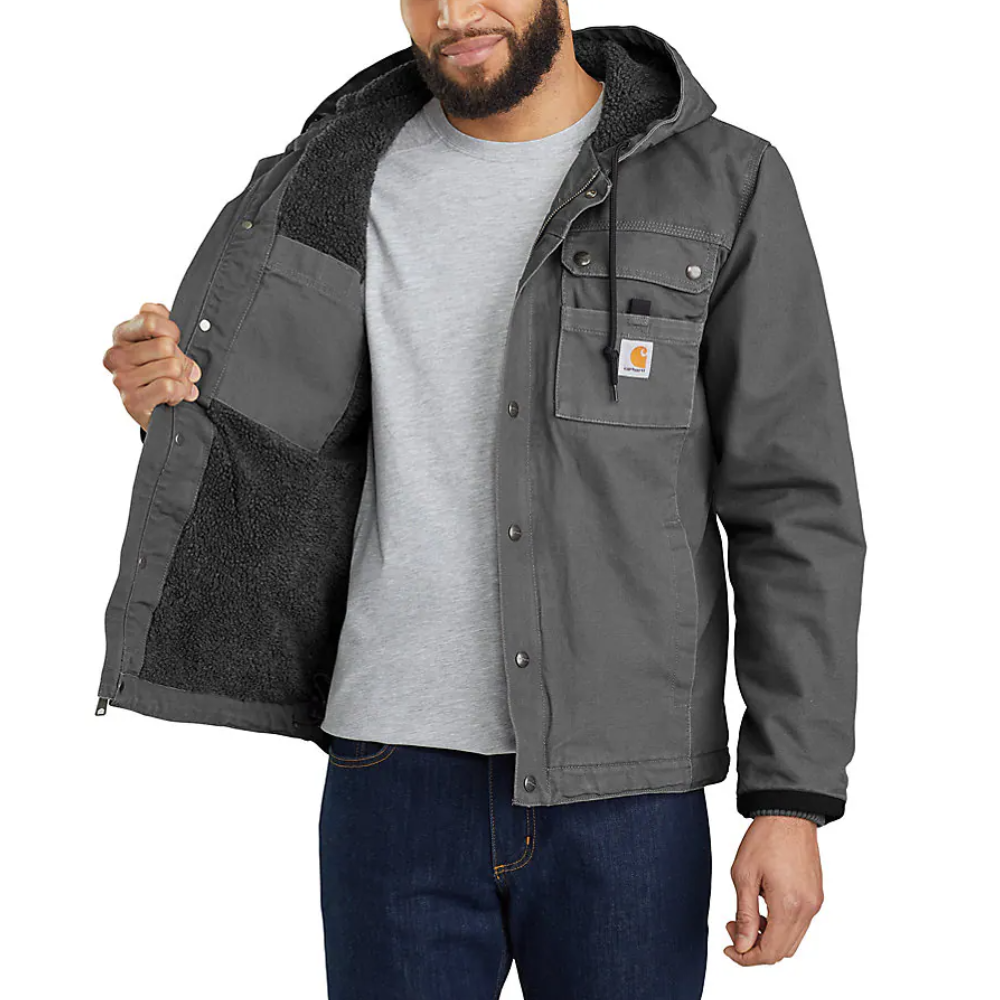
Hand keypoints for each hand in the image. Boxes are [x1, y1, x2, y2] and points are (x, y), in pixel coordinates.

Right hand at [103, 303, 201, 430]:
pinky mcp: (132, 401)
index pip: (151, 320)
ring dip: (183, 379)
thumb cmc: (161, 372)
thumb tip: (155, 308)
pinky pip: (169, 387)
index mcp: (122, 335)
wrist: (160, 412)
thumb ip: (158, 319)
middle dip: (181, 359)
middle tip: (178, 370)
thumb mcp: (162, 340)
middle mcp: (116, 356)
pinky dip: (180, 393)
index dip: (172, 331)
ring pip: (172, 366)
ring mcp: (122, 379)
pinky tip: (172, 397)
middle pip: (166, 345)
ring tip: (176, 384)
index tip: (175, 341)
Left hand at [724, 815, 823, 964]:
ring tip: (748, 915)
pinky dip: (780, 925)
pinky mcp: (816, 896)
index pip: (770, 952)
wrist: (788, 814)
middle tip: (734, 926)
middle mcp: (807, 909)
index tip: (729, 948)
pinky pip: (800, 924)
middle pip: (782, 952)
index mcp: (788, 906)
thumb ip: (745, 915)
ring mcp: (814, 903)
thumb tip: (742, 946)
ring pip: (792, 940)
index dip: (746, 957)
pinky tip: (764, 906)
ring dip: (768, 937)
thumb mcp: (744, 876)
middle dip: (755, 948)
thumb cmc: (765, 838)